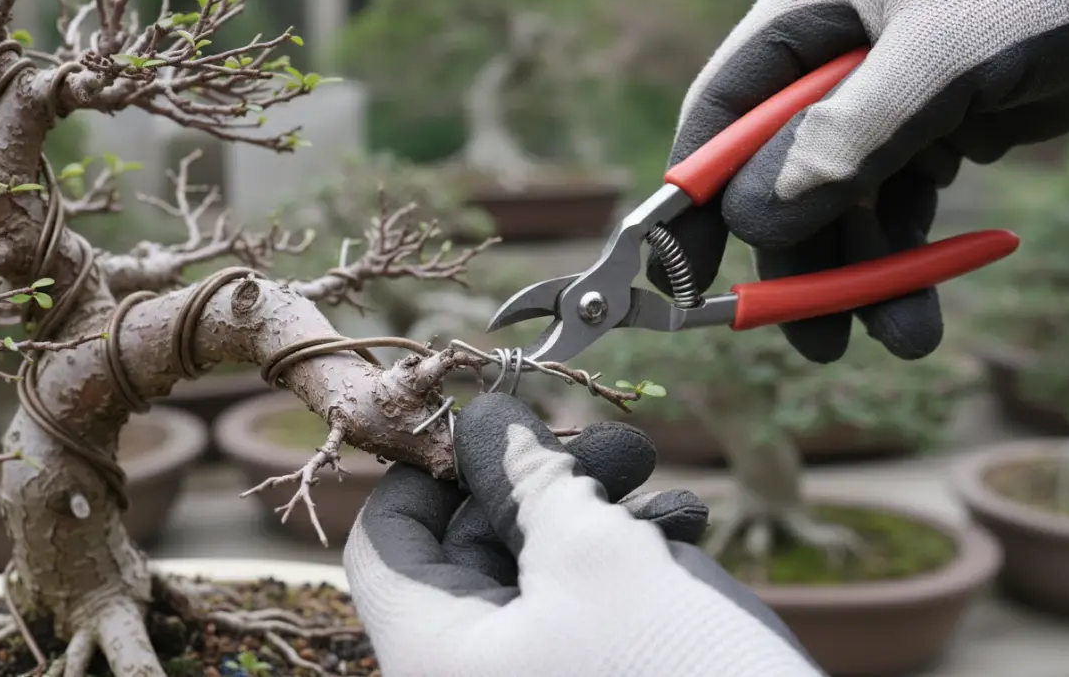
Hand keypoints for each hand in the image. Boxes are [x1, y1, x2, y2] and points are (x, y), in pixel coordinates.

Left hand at [343, 393, 821, 676]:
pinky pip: (579, 620)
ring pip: (537, 580)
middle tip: (608, 445)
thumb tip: (486, 418)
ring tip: (660, 486)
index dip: (426, 471)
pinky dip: (621, 569)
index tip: (485, 420)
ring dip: (593, 518)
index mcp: (435, 658)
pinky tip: (683, 535)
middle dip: (540, 485)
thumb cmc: (675, 674)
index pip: (385, 546)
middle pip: (471, 554)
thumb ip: (529, 478)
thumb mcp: (596, 557)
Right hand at [649, 0, 1068, 362]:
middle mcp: (832, 61)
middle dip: (801, 262)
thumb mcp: (944, 53)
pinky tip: (924, 306)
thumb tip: (757, 220)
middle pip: (781, 180)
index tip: (681, 277)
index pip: (722, 115)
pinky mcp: (937, 128)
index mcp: (807, 19)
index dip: (696, 199)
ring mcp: (884, 101)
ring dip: (867, 277)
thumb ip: (849, 134)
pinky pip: (902, 207)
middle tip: (814, 337)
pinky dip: (910, 258)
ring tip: (905, 339)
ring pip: (846, 207)